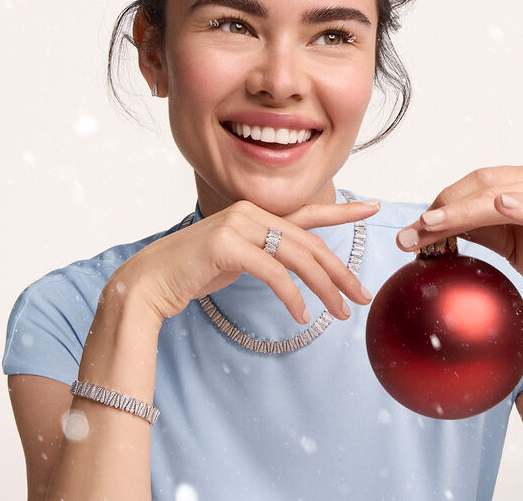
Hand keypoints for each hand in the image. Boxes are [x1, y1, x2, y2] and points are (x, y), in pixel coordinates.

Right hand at [108, 199, 380, 323]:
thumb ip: (268, 253)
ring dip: (323, 288)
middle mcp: (250, 213)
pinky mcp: (226, 245)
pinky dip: (292, 296)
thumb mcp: (239, 258)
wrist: (149, 282)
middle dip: (340, 272)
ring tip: (339, 312)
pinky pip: (273, 273)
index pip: (309, 212)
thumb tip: (300, 266)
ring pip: (297, 258)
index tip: (373, 206)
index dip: (343, 210)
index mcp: (256, 213)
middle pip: (310, 243)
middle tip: (362, 295)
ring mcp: (237, 225)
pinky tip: (301, 316)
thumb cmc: (194, 272)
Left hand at [396, 165, 522, 319]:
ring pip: (511, 197)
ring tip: (437, 222)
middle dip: (445, 208)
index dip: (442, 201)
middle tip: (414, 230)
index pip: (477, 183)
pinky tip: (503, 206)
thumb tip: (435, 224)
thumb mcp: (511, 244)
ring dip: (468, 210)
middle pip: (487, 186)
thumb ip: (481, 229)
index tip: (412, 227)